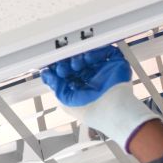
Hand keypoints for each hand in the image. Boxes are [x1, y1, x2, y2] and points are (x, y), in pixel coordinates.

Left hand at [40, 46, 158, 149]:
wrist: (111, 111)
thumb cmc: (91, 111)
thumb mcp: (65, 100)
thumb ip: (55, 86)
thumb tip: (46, 74)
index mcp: (81, 88)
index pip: (69, 73)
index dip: (60, 68)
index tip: (52, 65)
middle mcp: (92, 79)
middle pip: (78, 62)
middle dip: (69, 62)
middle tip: (63, 64)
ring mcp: (104, 71)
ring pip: (90, 56)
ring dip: (81, 57)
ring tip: (76, 63)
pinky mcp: (116, 65)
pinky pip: (106, 52)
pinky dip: (97, 51)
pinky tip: (88, 57)